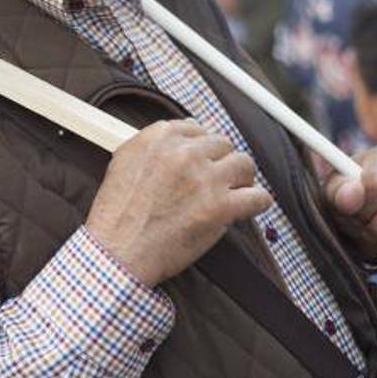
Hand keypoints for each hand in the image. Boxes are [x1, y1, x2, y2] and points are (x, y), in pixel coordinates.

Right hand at [86, 119, 271, 286]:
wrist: (119, 249)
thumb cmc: (117, 211)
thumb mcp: (124, 160)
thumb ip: (154, 143)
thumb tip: (185, 132)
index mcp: (159, 138)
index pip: (196, 128)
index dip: (201, 146)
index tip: (201, 160)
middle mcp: (184, 153)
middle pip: (223, 144)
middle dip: (221, 160)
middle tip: (216, 178)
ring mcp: (205, 179)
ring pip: (244, 164)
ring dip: (241, 178)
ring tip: (235, 190)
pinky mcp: (220, 207)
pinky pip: (258, 197)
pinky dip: (257, 202)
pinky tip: (248, 207)